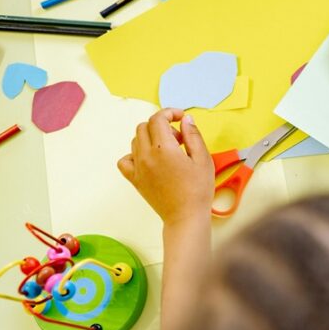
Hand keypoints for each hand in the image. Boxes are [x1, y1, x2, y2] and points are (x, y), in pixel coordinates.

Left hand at [117, 109, 214, 226]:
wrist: (186, 216)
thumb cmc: (198, 190)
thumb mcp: (203, 158)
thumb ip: (193, 135)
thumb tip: (186, 119)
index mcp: (163, 148)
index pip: (158, 118)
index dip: (170, 112)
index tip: (180, 117)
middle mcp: (146, 155)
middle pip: (144, 126)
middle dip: (161, 125)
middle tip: (178, 137)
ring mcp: (138, 168)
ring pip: (135, 140)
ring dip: (151, 138)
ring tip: (168, 150)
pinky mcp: (134, 179)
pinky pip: (125, 160)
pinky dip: (134, 154)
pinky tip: (149, 159)